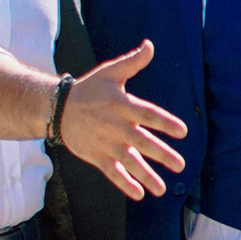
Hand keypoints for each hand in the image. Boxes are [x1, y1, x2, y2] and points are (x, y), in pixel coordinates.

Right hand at [60, 41, 189, 202]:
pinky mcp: (97, 156)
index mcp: (122, 105)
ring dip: (146, 176)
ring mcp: (106, 144)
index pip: (148, 115)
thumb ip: (133, 61)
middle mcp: (116, 126)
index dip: (165, 123)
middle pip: (142, 142)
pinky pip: (112, 173)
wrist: (58, 108)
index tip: (183, 132)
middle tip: (180, 165)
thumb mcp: (110, 72)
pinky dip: (125, 184)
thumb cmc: (90, 89)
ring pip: (128, 162)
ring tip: (162, 189)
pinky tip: (140, 194)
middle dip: (162, 154)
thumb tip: (150, 45)